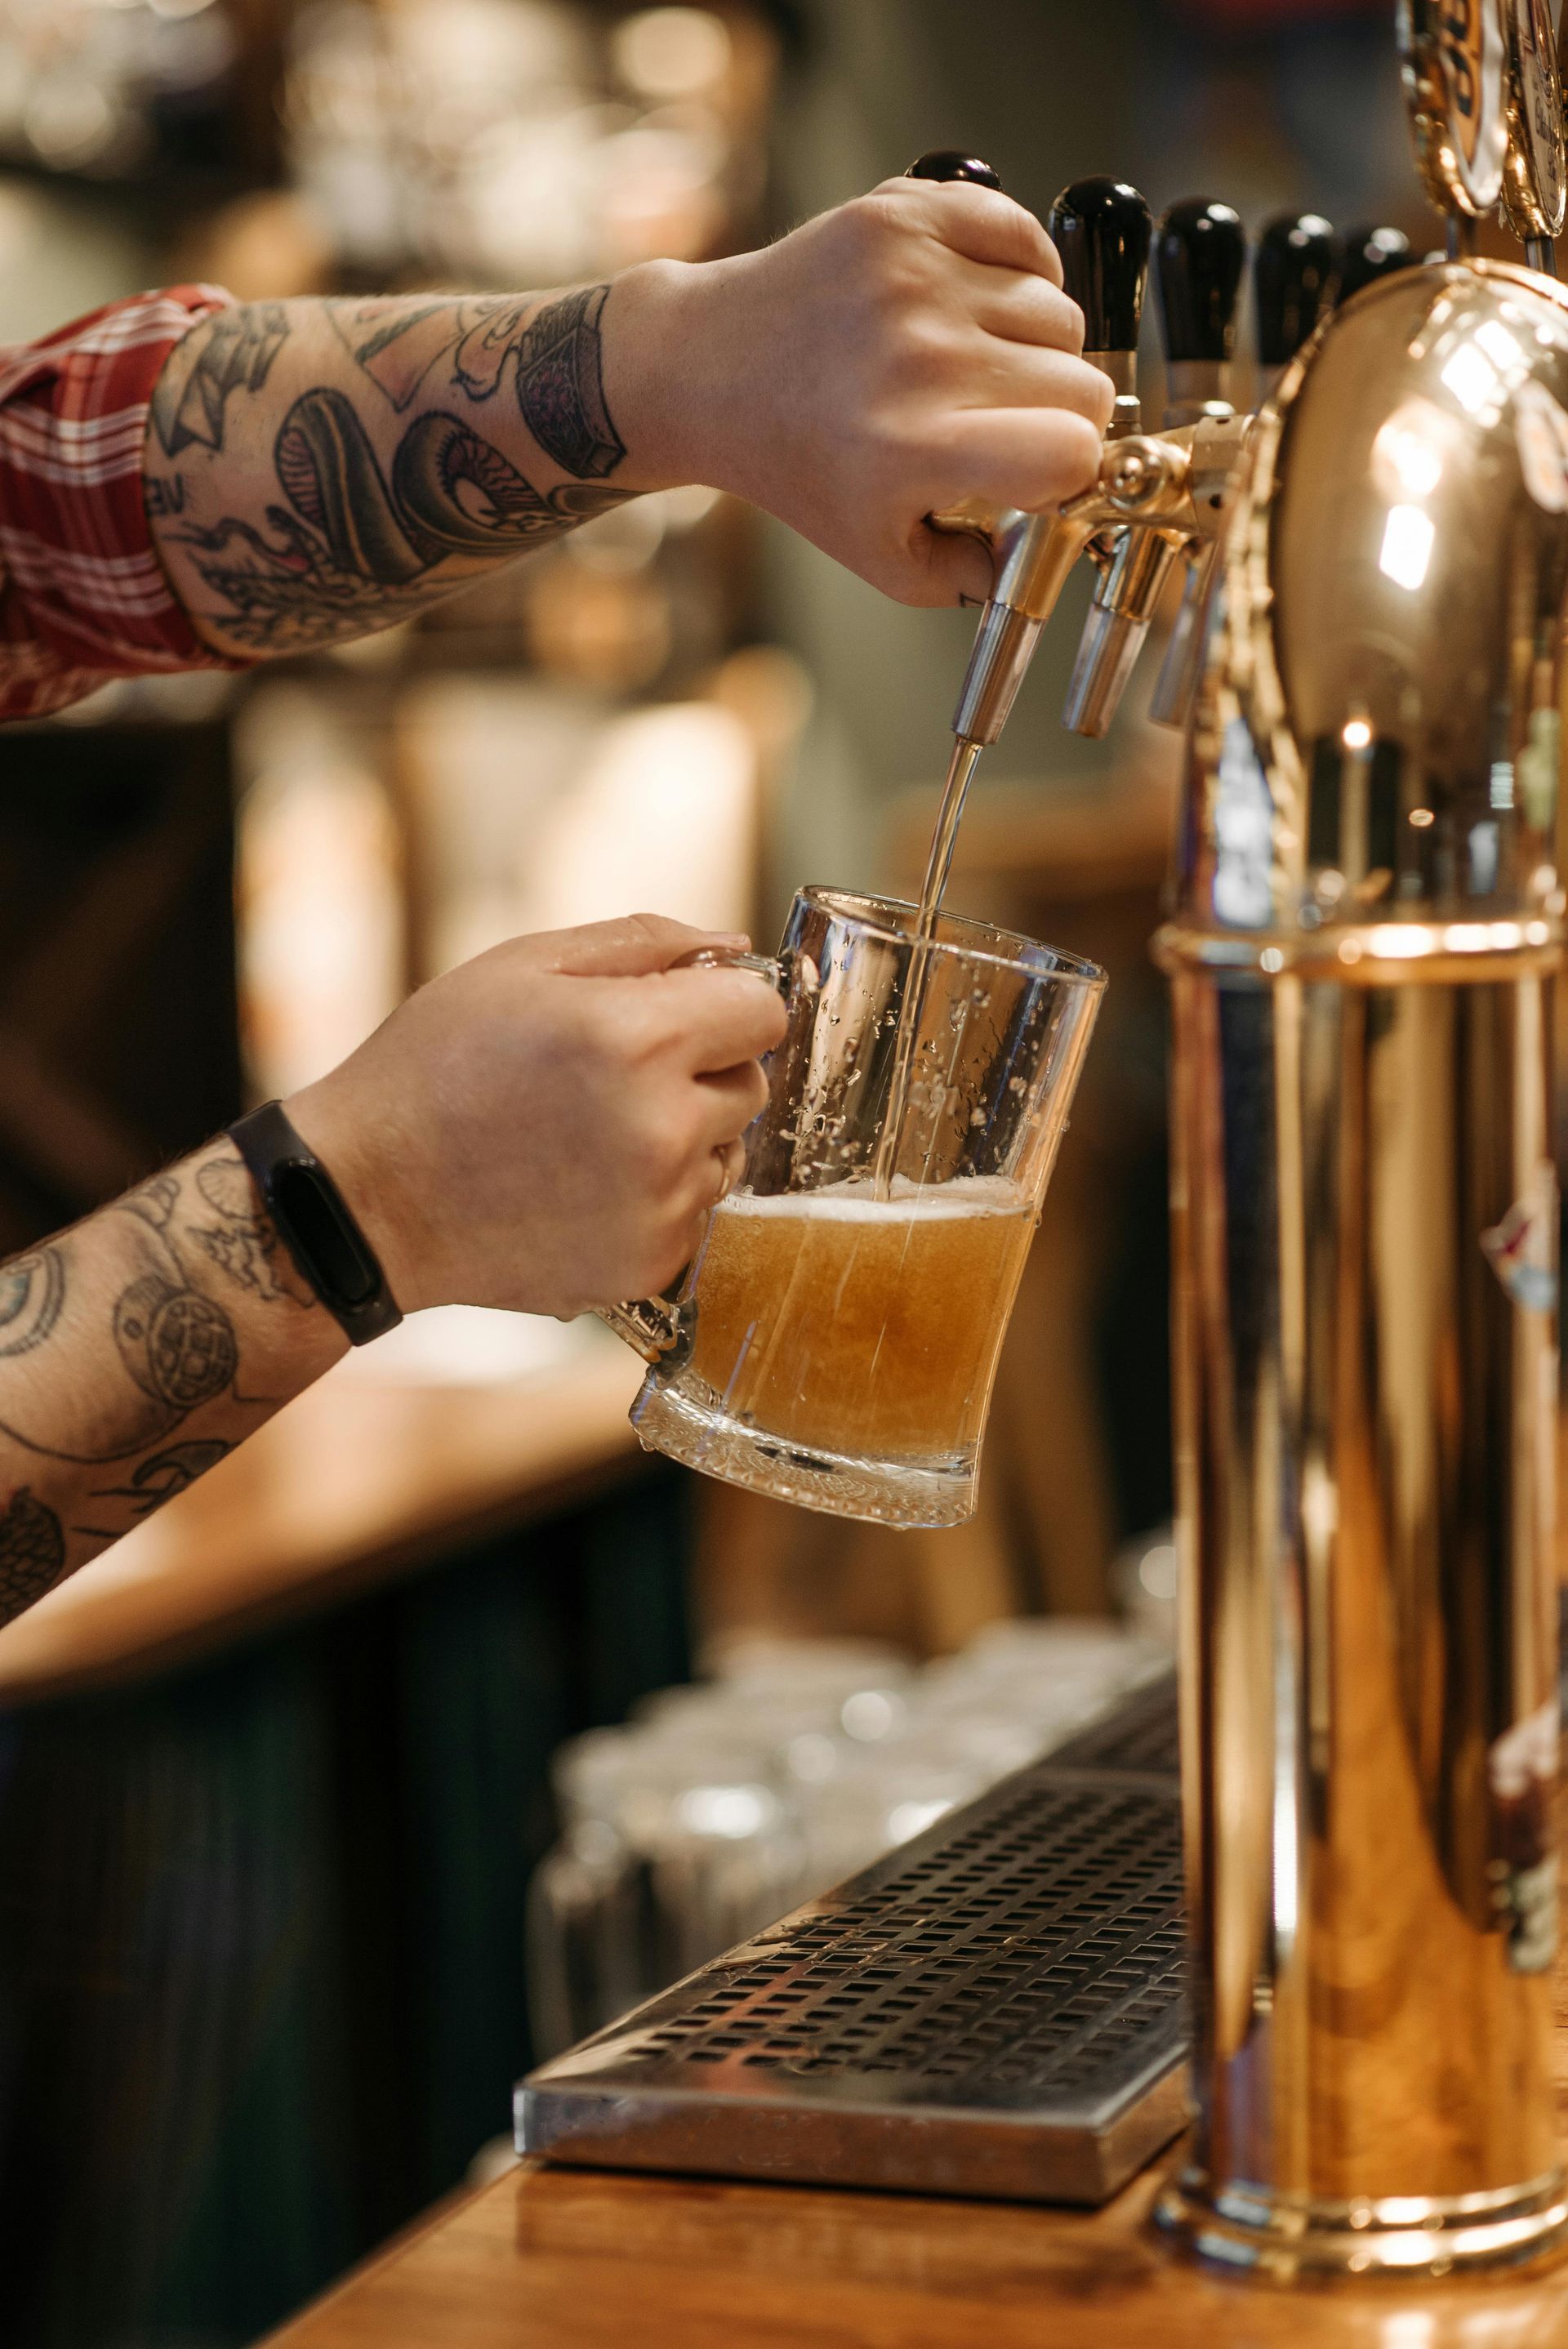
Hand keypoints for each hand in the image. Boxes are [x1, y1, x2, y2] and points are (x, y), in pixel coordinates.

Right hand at [285, 915, 786, 1318]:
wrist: (367, 1197)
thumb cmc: (433, 1067)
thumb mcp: (522, 966)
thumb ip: (642, 944)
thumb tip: (733, 946)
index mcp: (640, 1038)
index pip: (763, 1013)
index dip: (725, 1005)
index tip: (682, 1014)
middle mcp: (664, 1127)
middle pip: (751, 1084)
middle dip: (701, 1070)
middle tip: (613, 1075)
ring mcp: (661, 1205)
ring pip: (726, 1153)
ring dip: (684, 1138)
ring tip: (590, 1135)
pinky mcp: (648, 1264)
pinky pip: (694, 1214)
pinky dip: (657, 1198)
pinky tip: (583, 1185)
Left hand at [609, 177, 1112, 606]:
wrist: (709, 369)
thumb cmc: (797, 464)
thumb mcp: (874, 554)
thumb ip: (964, 576)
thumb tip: (1030, 562)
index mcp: (915, 448)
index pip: (1072, 449)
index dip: (1070, 468)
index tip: (1040, 473)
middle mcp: (921, 357)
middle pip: (1081, 382)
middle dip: (1059, 415)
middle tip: (1005, 423)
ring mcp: (915, 277)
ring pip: (1060, 311)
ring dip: (1036, 347)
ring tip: (977, 367)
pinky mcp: (905, 216)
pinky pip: (1025, 234)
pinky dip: (1020, 269)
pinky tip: (979, 305)